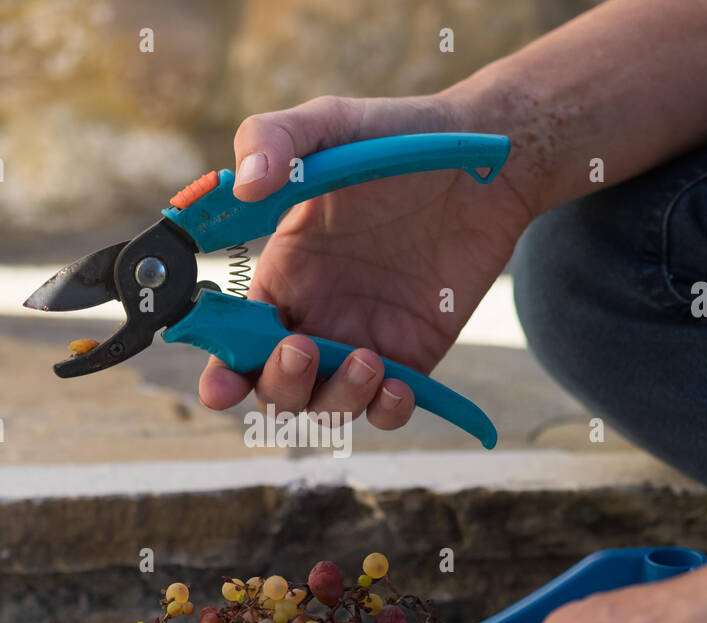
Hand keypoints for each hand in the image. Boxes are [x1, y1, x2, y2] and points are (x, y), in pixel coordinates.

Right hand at [198, 93, 533, 431]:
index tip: (221, 386)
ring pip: (328, 408)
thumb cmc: (399, 141)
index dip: (221, 374)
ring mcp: (363, 340)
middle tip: (304, 349)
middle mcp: (315, 317)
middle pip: (274, 390)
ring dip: (337, 400)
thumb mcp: (331, 125)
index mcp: (282, 276)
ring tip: (368, 359)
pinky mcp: (413, 356)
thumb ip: (275, 138)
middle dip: (280, 387)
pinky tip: (398, 386)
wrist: (485, 163)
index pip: (233, 344)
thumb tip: (242, 185)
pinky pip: (387, 408)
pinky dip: (386, 412)